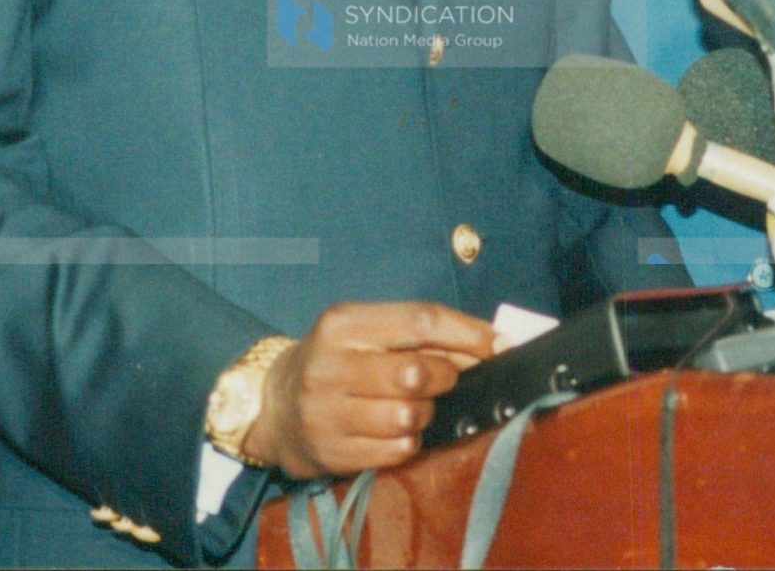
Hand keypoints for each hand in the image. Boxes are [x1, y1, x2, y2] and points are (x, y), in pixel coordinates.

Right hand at [240, 301, 495, 479]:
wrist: (273, 406)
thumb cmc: (337, 361)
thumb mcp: (365, 332)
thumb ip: (421, 335)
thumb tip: (493, 345)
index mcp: (342, 323)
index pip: (420, 321)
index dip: (468, 334)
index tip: (501, 346)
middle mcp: (330, 365)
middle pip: (417, 372)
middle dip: (447, 378)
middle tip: (445, 381)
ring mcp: (326, 413)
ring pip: (410, 416)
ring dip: (427, 414)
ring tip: (415, 407)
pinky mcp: (330, 452)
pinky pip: (397, 451)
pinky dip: (410, 442)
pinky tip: (396, 431)